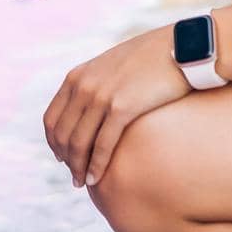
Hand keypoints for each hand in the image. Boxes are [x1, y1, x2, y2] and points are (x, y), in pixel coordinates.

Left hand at [43, 25, 190, 188]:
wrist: (179, 49)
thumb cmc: (150, 60)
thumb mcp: (112, 67)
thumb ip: (96, 84)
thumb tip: (92, 106)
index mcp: (77, 76)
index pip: (52, 117)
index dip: (54, 143)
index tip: (61, 158)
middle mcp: (83, 85)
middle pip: (62, 134)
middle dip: (66, 160)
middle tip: (74, 178)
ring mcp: (101, 96)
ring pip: (79, 142)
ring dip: (78, 167)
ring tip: (83, 183)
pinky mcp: (123, 107)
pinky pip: (103, 144)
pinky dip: (96, 165)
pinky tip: (96, 178)